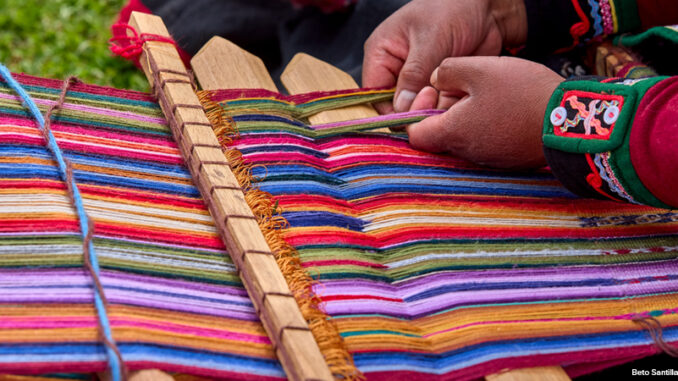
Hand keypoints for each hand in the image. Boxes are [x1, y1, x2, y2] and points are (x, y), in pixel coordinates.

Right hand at [362, 0, 526, 112]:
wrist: (487, 8)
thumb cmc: (452, 9)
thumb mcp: (430, 40)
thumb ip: (413, 75)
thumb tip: (400, 108)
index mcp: (382, 54)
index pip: (374, 94)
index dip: (389, 109)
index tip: (411, 114)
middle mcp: (396, 70)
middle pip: (395, 106)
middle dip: (415, 109)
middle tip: (435, 98)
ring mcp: (418, 81)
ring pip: (418, 110)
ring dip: (434, 109)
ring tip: (451, 92)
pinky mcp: (437, 87)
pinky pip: (437, 108)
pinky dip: (448, 108)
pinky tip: (460, 95)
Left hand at [407, 56, 563, 168]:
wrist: (572, 121)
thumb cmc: (522, 94)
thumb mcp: (479, 69)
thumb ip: (447, 71)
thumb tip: (435, 80)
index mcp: (453, 134)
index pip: (414, 135)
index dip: (415, 112)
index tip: (433, 90)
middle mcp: (466, 154)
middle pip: (439, 135)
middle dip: (442, 109)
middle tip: (461, 86)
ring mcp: (488, 160)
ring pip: (463, 137)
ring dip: (464, 116)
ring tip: (484, 92)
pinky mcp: (508, 159)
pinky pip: (485, 142)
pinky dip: (484, 125)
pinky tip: (502, 106)